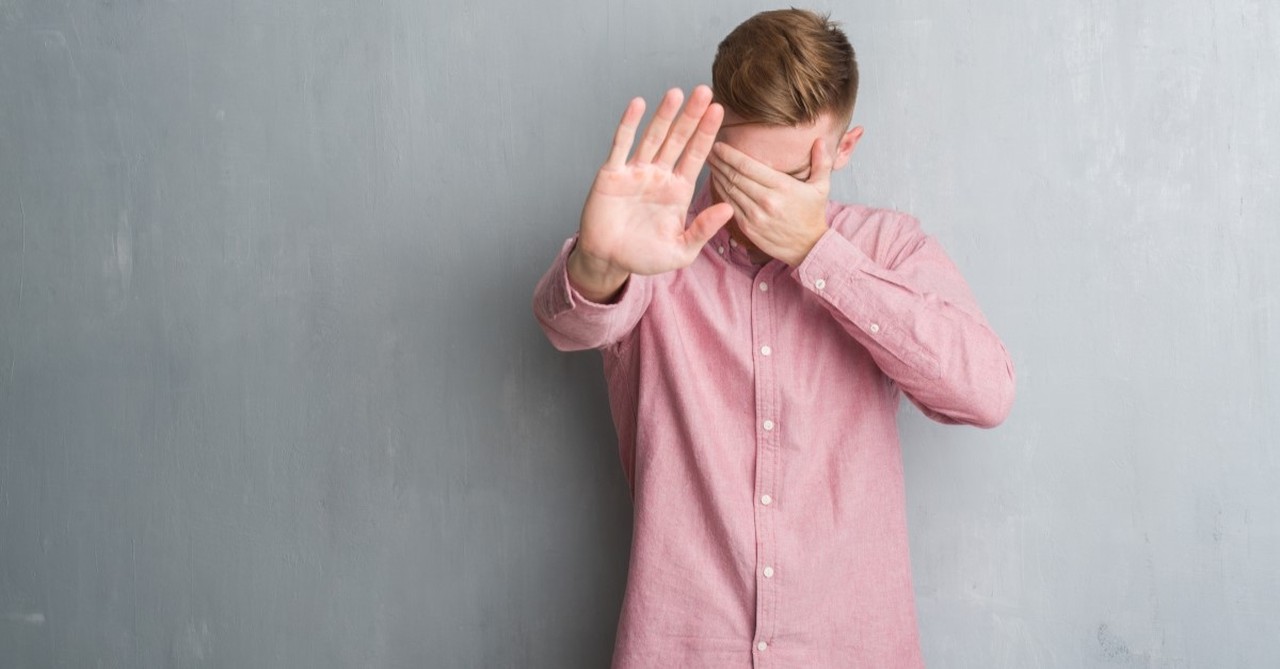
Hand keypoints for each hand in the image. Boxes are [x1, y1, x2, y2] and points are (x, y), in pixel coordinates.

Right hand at [570, 86, 734, 300]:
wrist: (608, 261)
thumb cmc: (644, 256)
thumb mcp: (680, 250)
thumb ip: (703, 230)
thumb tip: (728, 209)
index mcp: (678, 191)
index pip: (696, 156)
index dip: (707, 133)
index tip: (720, 111)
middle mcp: (659, 176)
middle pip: (678, 140)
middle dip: (691, 117)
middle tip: (705, 91)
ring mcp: (635, 172)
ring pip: (653, 138)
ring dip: (664, 115)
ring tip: (677, 93)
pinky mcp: (612, 174)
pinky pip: (621, 145)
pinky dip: (629, 124)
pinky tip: (638, 105)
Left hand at [707, 138, 832, 266]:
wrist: (808, 247)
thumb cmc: (812, 214)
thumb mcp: (821, 187)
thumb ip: (821, 162)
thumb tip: (820, 140)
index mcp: (782, 187)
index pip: (748, 166)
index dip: (730, 154)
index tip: (719, 145)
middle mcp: (766, 200)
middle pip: (735, 176)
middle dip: (719, 162)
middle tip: (708, 151)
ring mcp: (755, 216)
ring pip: (729, 190)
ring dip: (717, 176)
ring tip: (710, 164)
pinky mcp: (748, 228)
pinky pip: (729, 206)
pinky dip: (720, 193)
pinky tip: (716, 183)